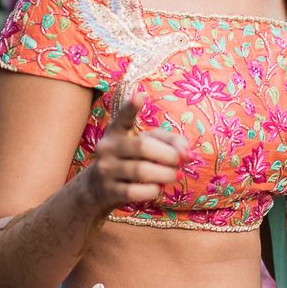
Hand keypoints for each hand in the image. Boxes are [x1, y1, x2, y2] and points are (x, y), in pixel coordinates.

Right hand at [86, 93, 189, 212]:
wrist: (98, 188)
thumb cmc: (131, 160)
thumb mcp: (147, 144)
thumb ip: (171, 142)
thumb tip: (188, 153)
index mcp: (117, 130)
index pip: (123, 117)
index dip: (131, 107)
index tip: (140, 96)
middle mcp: (107, 147)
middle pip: (143, 147)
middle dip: (168, 155)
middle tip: (181, 162)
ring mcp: (106, 169)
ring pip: (141, 171)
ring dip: (165, 174)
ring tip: (174, 176)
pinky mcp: (109, 190)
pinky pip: (136, 191)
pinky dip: (153, 190)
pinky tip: (157, 188)